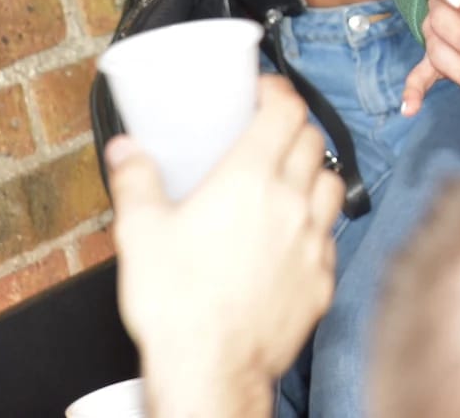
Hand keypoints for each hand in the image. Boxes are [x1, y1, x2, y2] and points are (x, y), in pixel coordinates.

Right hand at [108, 76, 342, 415]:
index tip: (266, 91)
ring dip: (314, 172)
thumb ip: (136, 181)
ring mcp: (312, 241)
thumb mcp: (140, 233)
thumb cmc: (177, 305)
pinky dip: (318, 225)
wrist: (211, 368)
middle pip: (313, 141)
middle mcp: (290, 203)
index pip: (285, 112)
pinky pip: (331, 236)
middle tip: (272, 132)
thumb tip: (127, 151)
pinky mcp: (322, 278)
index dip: (279, 92)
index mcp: (248, 180)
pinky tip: (295, 235)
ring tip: (291, 178)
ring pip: (332, 183)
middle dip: (294, 127)